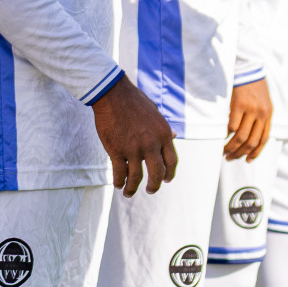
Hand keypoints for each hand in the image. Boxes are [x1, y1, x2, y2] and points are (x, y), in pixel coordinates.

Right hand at [91, 75, 177, 195]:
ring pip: (136, 178)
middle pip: (157, 174)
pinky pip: (120, 173)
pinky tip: (118, 184)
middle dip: (154, 186)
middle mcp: (151, 144)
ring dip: (132, 188)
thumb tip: (174, 136)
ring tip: (128, 192)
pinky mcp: (117, 151)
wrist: (113, 94)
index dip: (169, 174)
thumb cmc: (134, 100)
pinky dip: (119, 182)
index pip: (172, 161)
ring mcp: (134, 149)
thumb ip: (164, 128)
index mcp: (164, 134)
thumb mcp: (155, 113)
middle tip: (150, 190)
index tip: (166, 180)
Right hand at [224, 78, 272, 161]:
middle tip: (231, 157)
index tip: (247, 160)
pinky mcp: (239, 105)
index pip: (263, 139)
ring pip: (241, 136)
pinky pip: (232, 126)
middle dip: (240, 153)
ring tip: (224, 151)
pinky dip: (226, 135)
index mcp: (268, 114)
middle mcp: (261, 114)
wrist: (248, 68)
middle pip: (251, 141)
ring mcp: (250, 110)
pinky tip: (221, 137)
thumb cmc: (254, 86)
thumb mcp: (263, 102)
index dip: (255, 152)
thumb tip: (250, 136)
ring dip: (232, 147)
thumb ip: (260, 117)